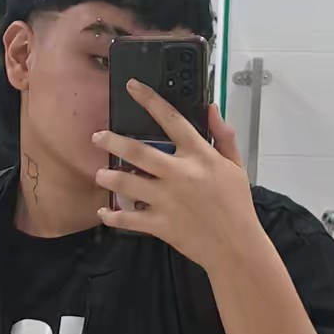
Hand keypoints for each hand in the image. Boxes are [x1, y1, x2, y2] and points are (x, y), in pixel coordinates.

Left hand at [94, 79, 263, 273]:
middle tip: (96, 137)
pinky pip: (128, 218)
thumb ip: (222, 136)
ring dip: (108, 176)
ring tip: (100, 174)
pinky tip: (103, 212)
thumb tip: (212, 108)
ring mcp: (166, 199)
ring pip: (127, 182)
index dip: (150, 100)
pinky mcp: (159, 224)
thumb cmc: (236, 205)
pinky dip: (112, 216)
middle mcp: (179, 173)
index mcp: (199, 156)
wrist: (236, 246)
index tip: (133, 87)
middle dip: (112, 141)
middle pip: (138, 151)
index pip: (172, 119)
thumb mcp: (236, 166)